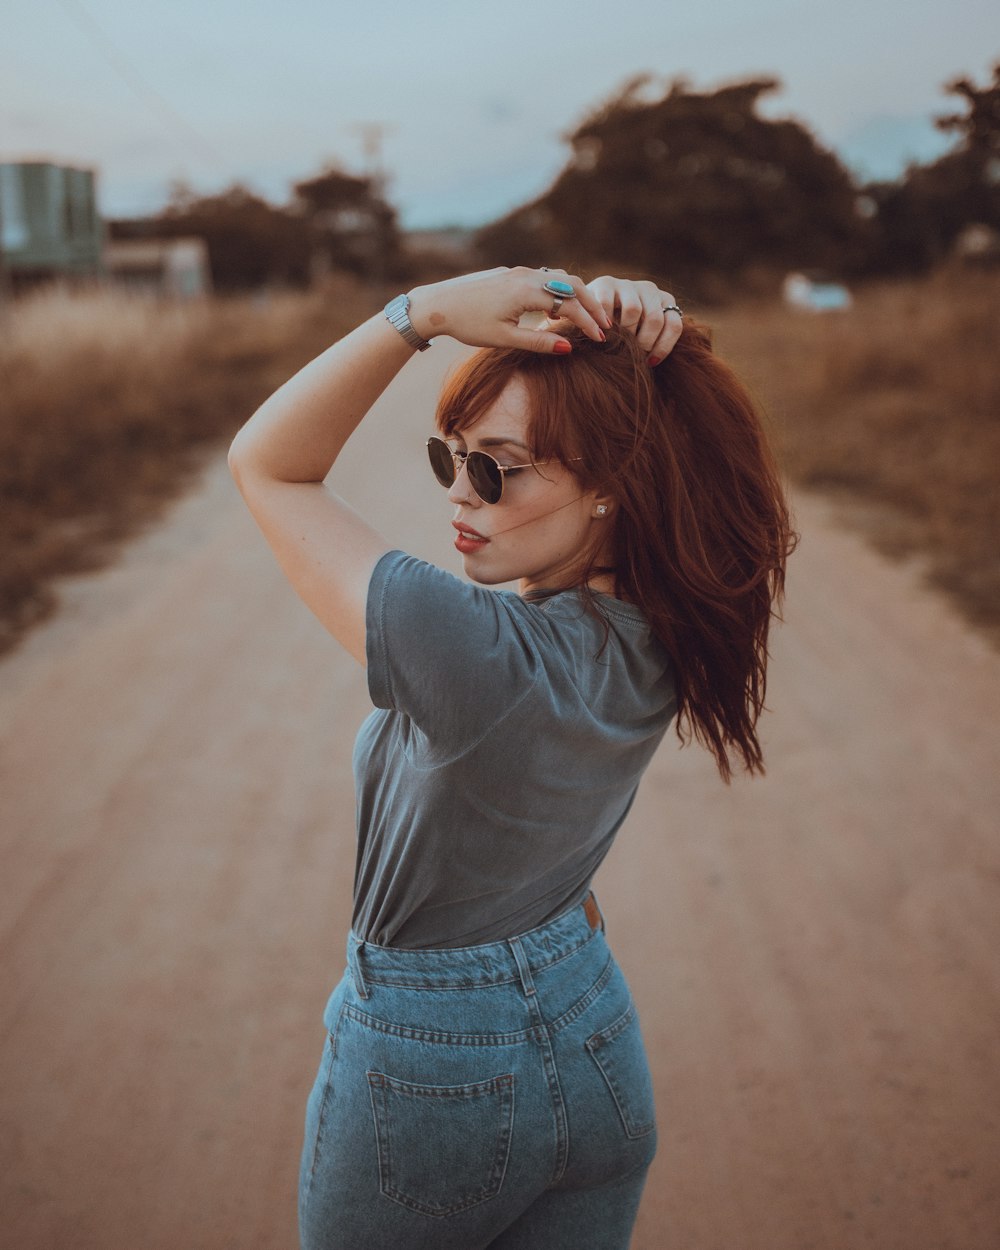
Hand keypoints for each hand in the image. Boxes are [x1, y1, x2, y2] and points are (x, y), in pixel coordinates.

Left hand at [407, 267, 610, 353]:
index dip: (588, 322)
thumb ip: (538, 341)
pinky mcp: (511, 274)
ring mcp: (519, 272)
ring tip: (588, 316)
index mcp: (526, 292)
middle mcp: (526, 275)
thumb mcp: (505, 339)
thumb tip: (569, 347)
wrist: (438, 305)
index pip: (569, 304)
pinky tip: (560, 307)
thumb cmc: (469, 324)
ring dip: (577, 295)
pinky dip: (560, 291)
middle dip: (592, 304)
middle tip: (605, 324)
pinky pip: (545, 278)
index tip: (600, 338)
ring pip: (559, 278)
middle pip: (571, 284)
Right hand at [585, 275, 682, 365]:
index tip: (650, 362)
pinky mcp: (606, 283)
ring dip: (623, 331)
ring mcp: (628, 284)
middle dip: (643, 342)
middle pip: (655, 318)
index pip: (674, 325)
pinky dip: (604, 323)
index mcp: (664, 302)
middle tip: (632, 355)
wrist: (589, 312)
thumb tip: (651, 362)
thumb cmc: (621, 333)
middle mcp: (650, 289)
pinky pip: (607, 304)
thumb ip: (651, 345)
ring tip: (616, 342)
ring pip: (632, 309)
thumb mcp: (641, 338)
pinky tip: (600, 332)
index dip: (663, 347)